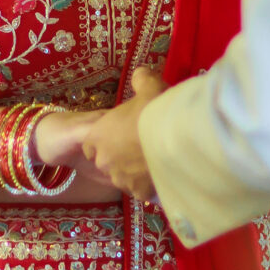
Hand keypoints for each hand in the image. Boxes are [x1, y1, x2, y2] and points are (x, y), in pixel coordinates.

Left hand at [80, 69, 166, 202]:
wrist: (177, 139)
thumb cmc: (156, 110)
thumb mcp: (148, 86)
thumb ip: (140, 80)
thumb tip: (141, 75)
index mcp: (98, 136)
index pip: (93, 144)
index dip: (108, 139)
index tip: (124, 134)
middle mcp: (105, 161)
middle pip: (110, 162)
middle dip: (124, 157)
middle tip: (144, 146)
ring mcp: (122, 180)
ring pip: (127, 177)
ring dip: (138, 171)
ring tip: (159, 160)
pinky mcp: (141, 194)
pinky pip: (145, 190)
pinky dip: (154, 184)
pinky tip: (168, 173)